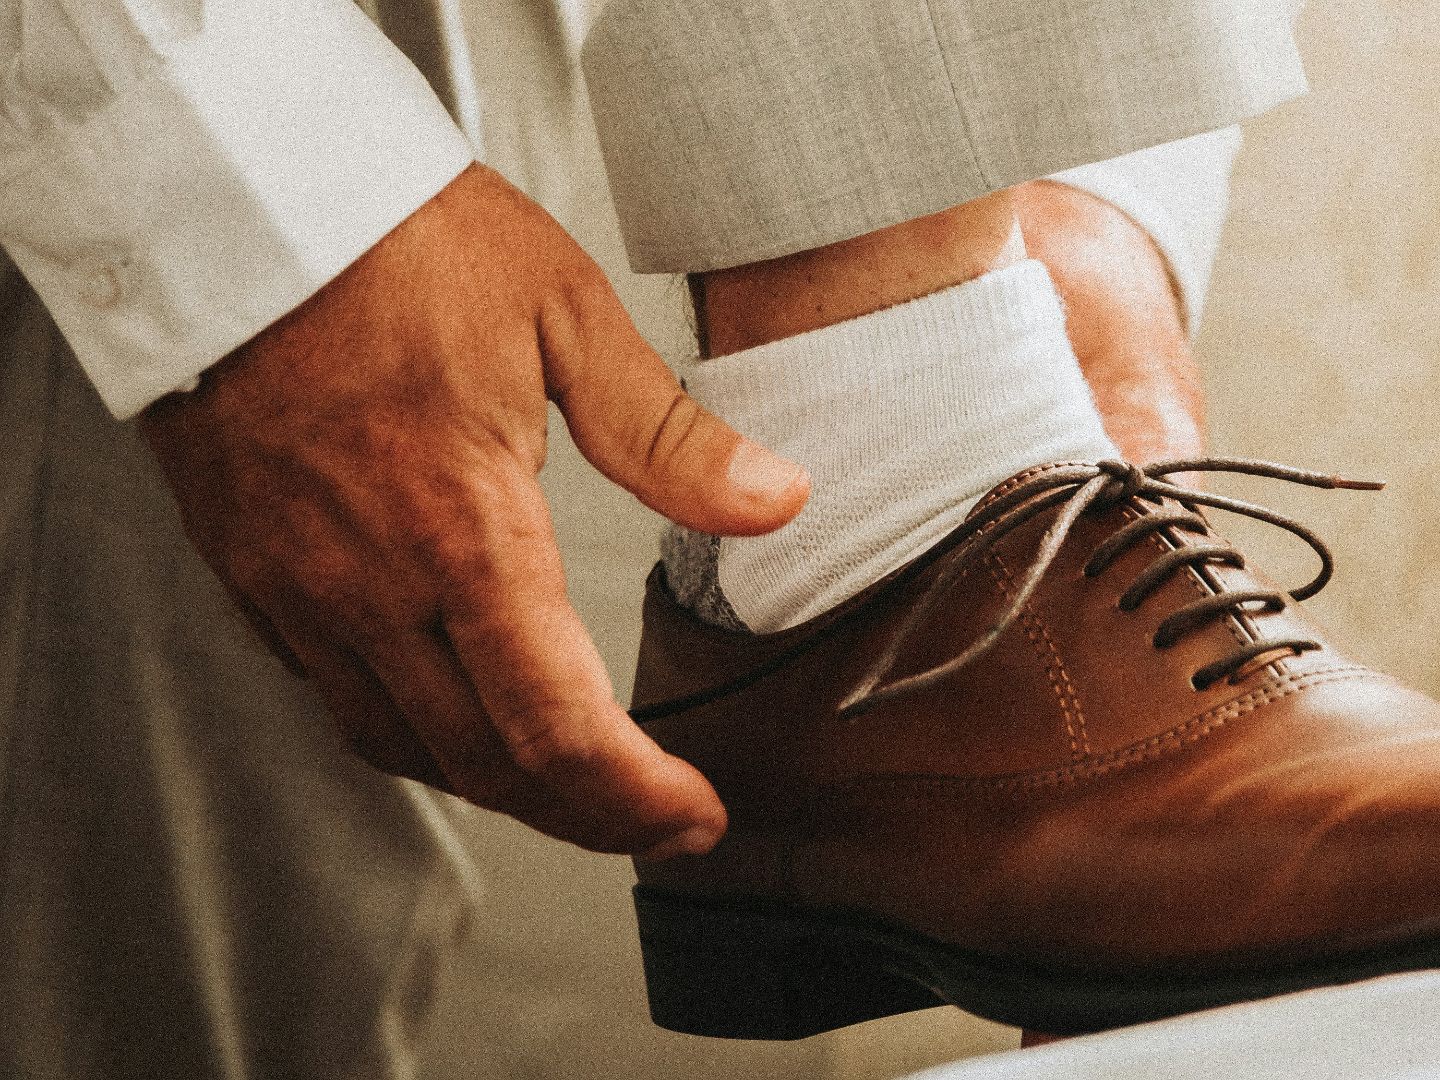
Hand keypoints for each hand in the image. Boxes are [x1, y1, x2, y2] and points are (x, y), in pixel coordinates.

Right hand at [140, 164, 807, 856]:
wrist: (229, 195)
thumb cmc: (398, 239)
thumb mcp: (564, 312)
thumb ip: (670, 435)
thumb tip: (779, 502)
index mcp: (461, 527)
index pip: (555, 724)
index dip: (635, 798)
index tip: (695, 815)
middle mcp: (368, 582)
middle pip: (485, 763)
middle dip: (586, 813)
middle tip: (661, 818)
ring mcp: (295, 587)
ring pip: (404, 747)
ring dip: (502, 786)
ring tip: (581, 784)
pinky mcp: (248, 573)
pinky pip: (336, 697)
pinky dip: (415, 734)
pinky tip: (463, 712)